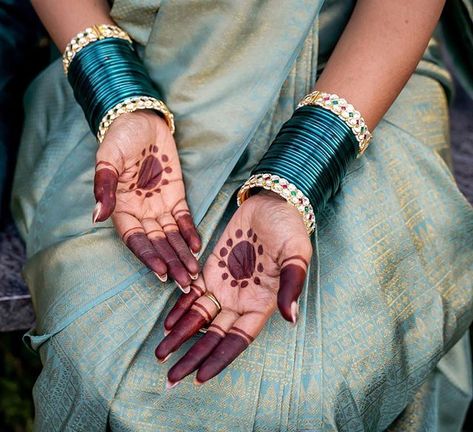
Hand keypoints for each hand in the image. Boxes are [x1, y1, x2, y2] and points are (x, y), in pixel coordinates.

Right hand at [93, 110, 200, 291]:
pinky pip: (183, 218)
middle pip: (157, 243)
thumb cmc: (121, 138)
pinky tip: (198, 247)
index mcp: (122, 208)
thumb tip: (97, 216)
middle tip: (185, 283)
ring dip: (182, 254)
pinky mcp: (176, 195)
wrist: (141, 119)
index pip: (135, 239)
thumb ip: (104, 187)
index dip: (148, 255)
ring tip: (194, 273)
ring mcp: (159, 205)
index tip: (161, 272)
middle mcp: (141, 212)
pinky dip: (190, 232)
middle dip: (170, 263)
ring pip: (171, 236)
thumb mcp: (108, 159)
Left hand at [155, 190, 311, 385]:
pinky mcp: (211, 269)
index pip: (237, 339)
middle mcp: (240, 300)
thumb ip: (290, 284)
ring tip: (161, 353)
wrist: (270, 202)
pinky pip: (193, 293)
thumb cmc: (289, 229)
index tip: (199, 378)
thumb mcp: (296, 254)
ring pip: (200, 317)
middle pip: (214, 335)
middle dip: (193, 356)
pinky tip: (167, 323)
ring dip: (181, 335)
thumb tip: (290, 318)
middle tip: (170, 378)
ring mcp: (224, 285)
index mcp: (261, 302)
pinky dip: (180, 308)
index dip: (219, 358)